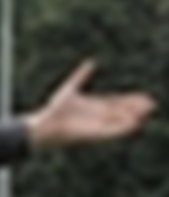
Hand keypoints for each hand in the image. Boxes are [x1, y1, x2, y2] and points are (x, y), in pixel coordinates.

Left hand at [26, 60, 156, 146]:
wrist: (44, 124)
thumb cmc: (55, 109)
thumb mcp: (71, 88)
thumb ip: (81, 75)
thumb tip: (92, 61)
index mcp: (95, 106)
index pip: (117, 102)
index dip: (132, 100)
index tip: (146, 97)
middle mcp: (98, 117)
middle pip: (122, 112)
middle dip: (136, 108)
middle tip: (152, 105)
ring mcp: (97, 126)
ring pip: (120, 121)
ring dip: (133, 117)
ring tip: (147, 112)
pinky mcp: (94, 135)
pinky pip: (112, 132)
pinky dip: (123, 128)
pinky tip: (135, 124)